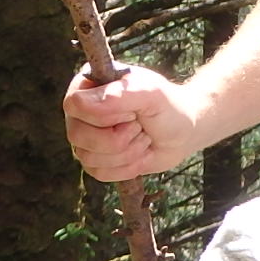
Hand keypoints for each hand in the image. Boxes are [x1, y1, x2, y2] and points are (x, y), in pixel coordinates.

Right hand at [64, 64, 205, 180]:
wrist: (184, 133)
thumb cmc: (168, 107)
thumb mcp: (152, 93)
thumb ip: (121, 93)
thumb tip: (82, 103)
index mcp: (88, 87)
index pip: (75, 104)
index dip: (106, 114)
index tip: (132, 110)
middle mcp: (81, 113)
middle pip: (77, 135)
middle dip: (119, 136)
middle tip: (140, 124)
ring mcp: (85, 139)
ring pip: (89, 158)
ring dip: (128, 151)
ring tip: (143, 137)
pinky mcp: (94, 162)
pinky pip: (100, 173)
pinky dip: (128, 166)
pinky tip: (140, 153)